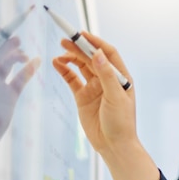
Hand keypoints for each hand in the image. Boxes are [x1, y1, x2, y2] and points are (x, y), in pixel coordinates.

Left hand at [0, 34, 39, 142]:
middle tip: (16, 39)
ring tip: (25, 54)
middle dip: (6, 45)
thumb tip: (12, 43)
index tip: (2, 28)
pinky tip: (37, 61)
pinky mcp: (10, 95)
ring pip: (8, 64)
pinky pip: (20, 79)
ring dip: (17, 56)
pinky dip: (29, 70)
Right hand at [53, 32, 157, 179]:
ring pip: (81, 67)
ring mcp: (95, 87)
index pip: (108, 54)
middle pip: (92, 58)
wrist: (114, 145)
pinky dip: (65, 70)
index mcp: (121, 77)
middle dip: (80, 48)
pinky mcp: (83, 97)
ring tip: (60, 52)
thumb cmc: (121, 122)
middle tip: (65, 40)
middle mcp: (108, 80)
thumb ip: (107, 75)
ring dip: (71, 57)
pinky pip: (72, 79)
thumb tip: (98, 54)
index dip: (96, 43)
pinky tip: (57, 63)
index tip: (82, 34)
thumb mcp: (116, 97)